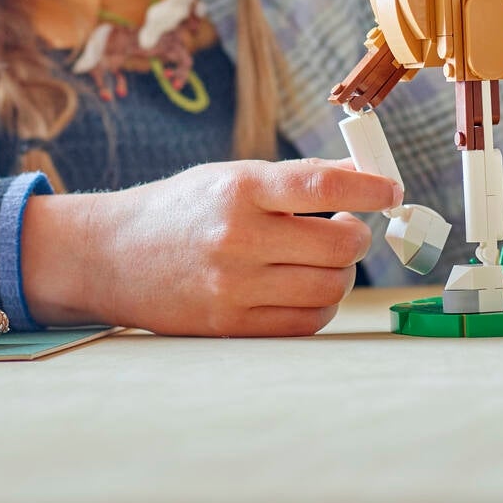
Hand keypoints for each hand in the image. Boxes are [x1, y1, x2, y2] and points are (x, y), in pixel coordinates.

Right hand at [22, 158, 402, 335]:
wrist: (111, 255)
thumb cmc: (182, 209)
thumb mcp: (232, 176)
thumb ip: (298, 179)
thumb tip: (369, 176)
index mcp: (239, 188)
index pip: (323, 185)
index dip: (370, 188)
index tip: (392, 191)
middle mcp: (237, 237)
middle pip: (338, 245)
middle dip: (358, 237)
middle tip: (349, 228)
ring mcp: (233, 287)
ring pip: (329, 289)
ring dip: (342, 274)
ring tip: (325, 259)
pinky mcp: (229, 326)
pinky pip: (305, 324)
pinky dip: (320, 307)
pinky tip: (307, 288)